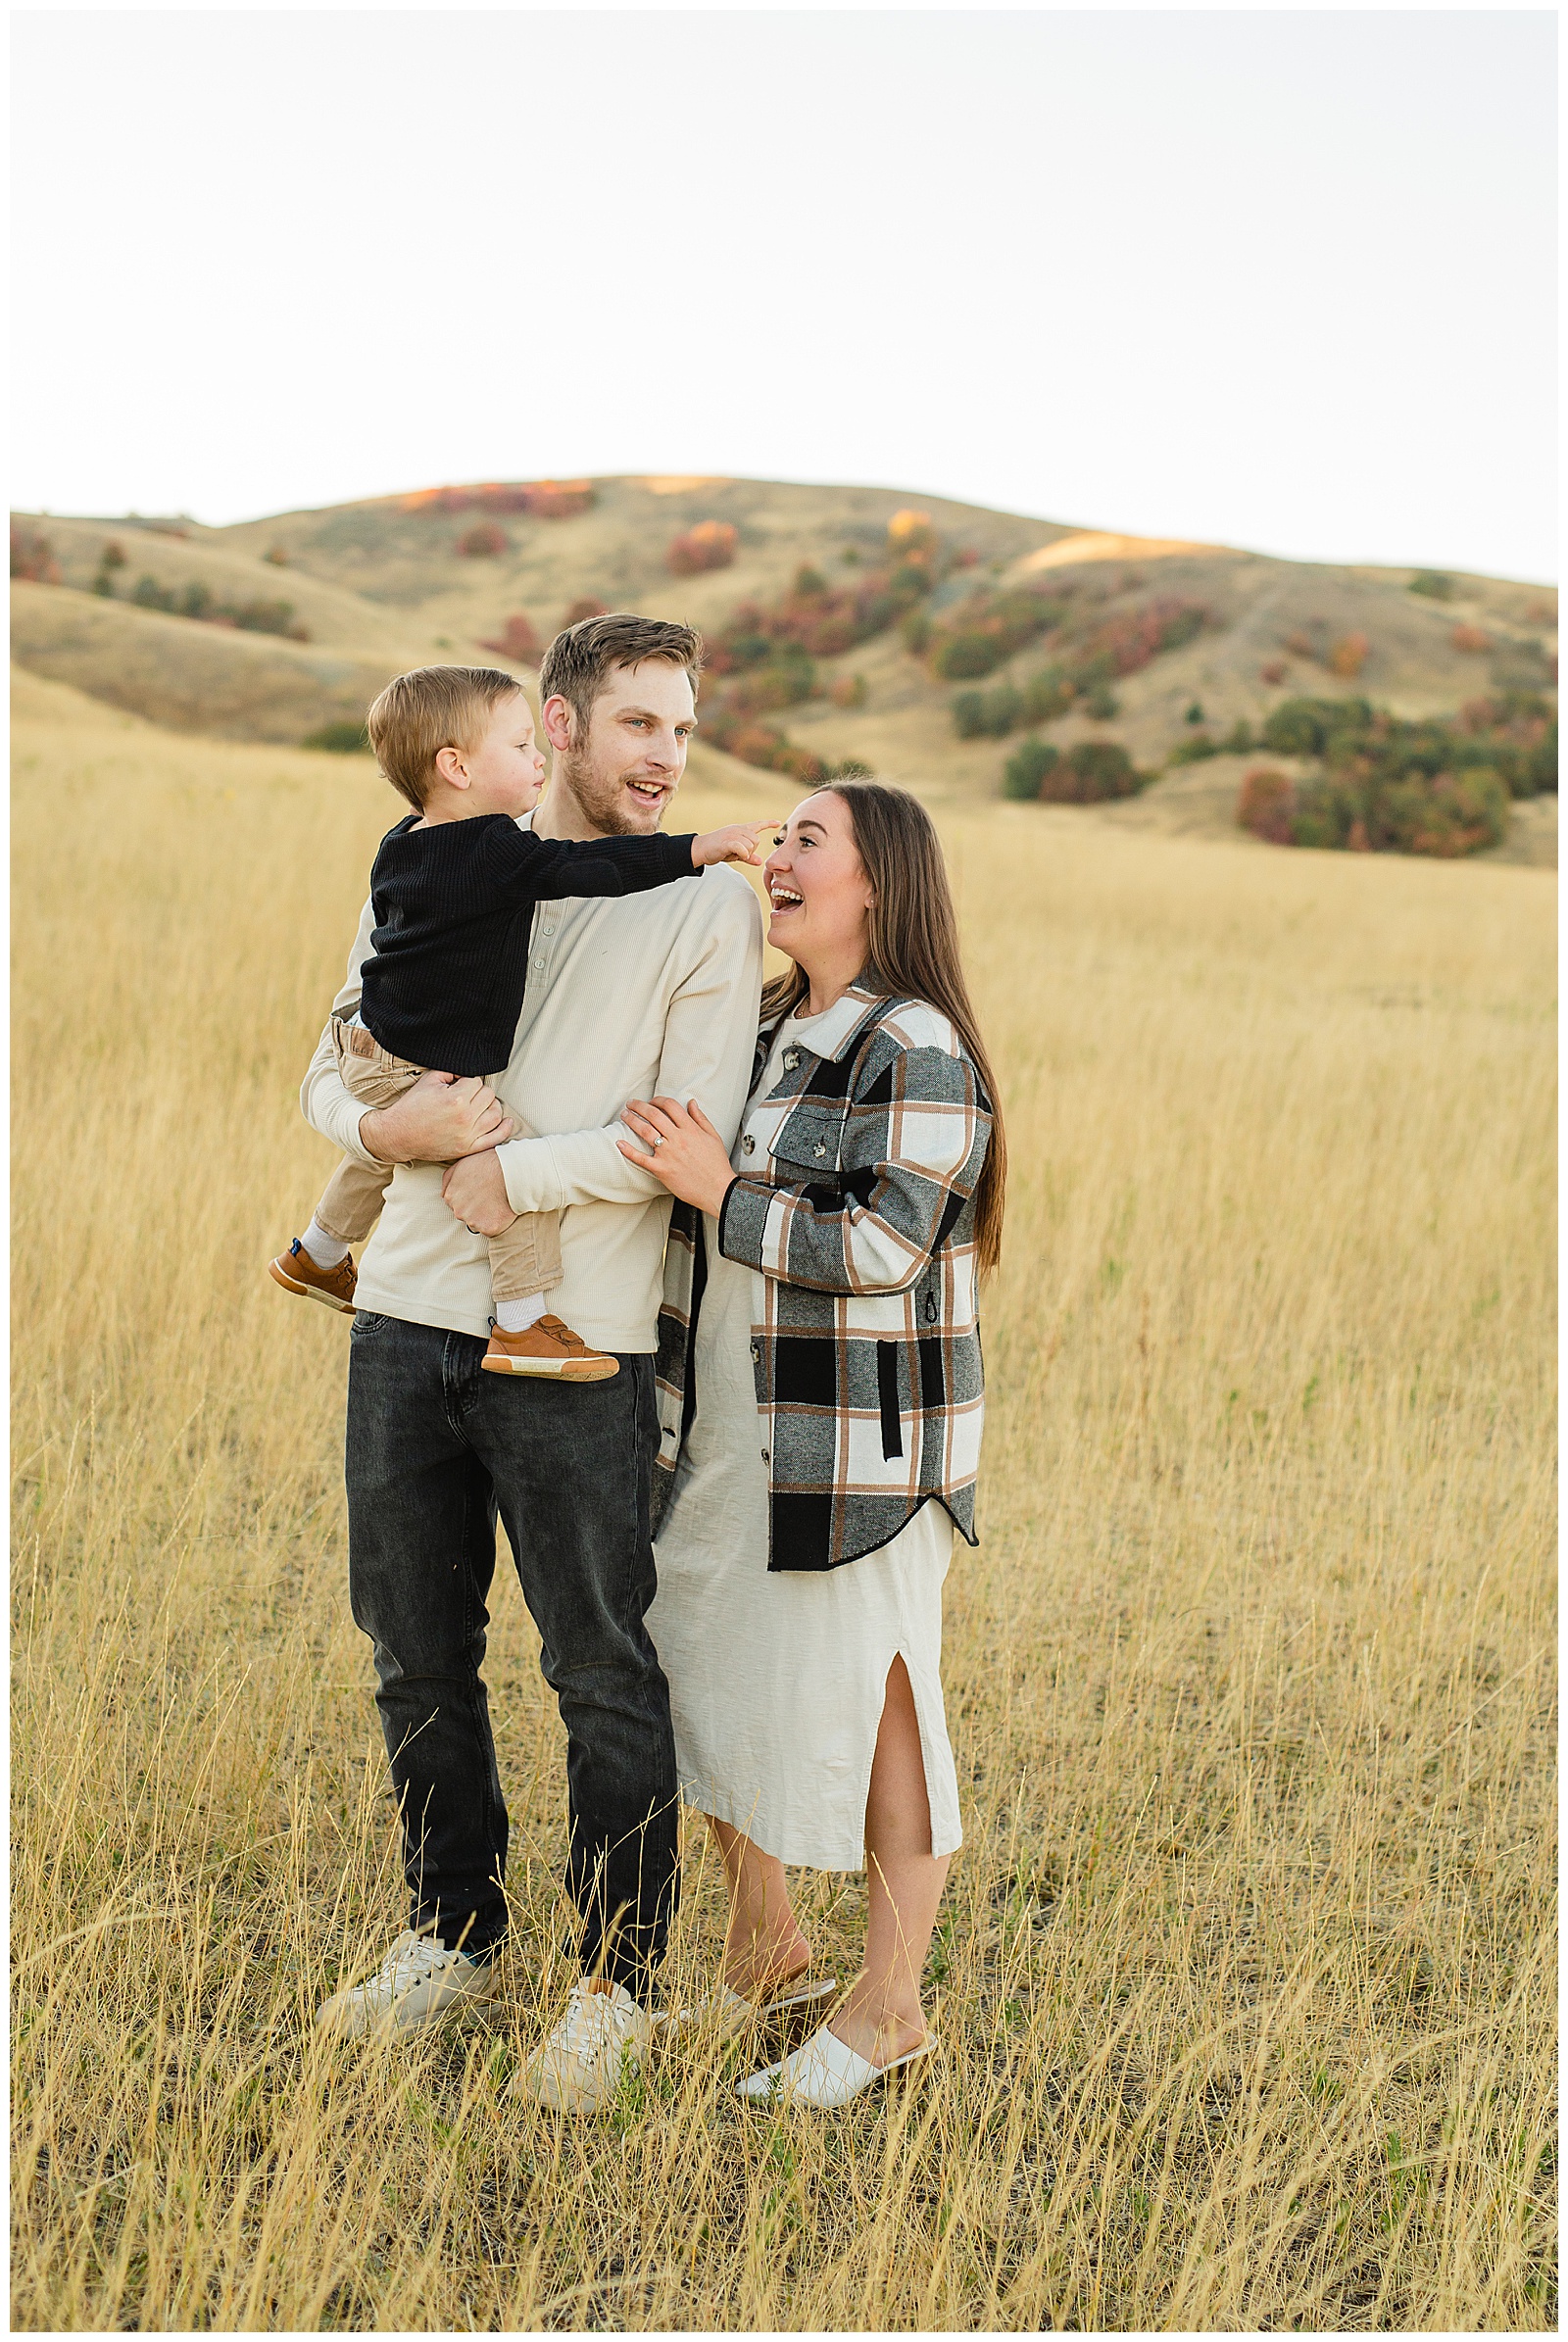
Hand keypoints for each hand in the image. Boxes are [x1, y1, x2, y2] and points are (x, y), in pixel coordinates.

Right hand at [361, 1069, 514, 1164]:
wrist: (398, 1135)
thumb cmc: (412, 1108)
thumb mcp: (429, 1081)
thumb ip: (451, 1072)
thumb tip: (466, 1072)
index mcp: (456, 1099)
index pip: (477, 1082)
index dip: (468, 1081)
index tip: (459, 1086)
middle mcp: (465, 1118)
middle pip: (488, 1096)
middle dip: (478, 1092)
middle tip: (467, 1095)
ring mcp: (468, 1135)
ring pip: (495, 1114)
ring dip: (491, 1106)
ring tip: (481, 1105)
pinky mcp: (468, 1149)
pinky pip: (495, 1138)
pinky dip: (504, 1129)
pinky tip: (506, 1121)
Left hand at [440, 1149, 517, 1236]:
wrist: (510, 1171)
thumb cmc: (487, 1164)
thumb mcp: (460, 1164)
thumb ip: (448, 1180)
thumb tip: (443, 1194)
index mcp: (450, 1197)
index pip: (457, 1205)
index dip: (470, 1199)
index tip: (480, 1192)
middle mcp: (458, 1212)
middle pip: (466, 1216)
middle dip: (477, 1209)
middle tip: (490, 1196)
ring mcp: (473, 1221)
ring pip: (478, 1224)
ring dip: (487, 1217)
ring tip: (497, 1201)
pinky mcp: (489, 1229)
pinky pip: (491, 1231)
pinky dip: (497, 1223)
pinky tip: (503, 1210)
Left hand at [617, 1096, 736, 1216]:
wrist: (718, 1189)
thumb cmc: (717, 1165)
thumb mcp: (713, 1137)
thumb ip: (701, 1118)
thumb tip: (691, 1103)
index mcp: (691, 1129)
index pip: (670, 1106)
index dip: (658, 1100)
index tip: (651, 1101)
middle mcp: (678, 1139)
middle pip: (654, 1115)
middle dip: (639, 1106)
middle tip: (631, 1104)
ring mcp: (668, 1154)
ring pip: (645, 1131)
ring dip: (632, 1120)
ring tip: (625, 1115)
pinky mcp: (662, 1170)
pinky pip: (641, 1158)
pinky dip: (628, 1150)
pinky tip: (619, 1143)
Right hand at [691, 819, 782, 869]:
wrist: (700, 849)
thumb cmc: (718, 850)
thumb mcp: (735, 854)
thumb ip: (748, 856)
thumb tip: (759, 861)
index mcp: (740, 830)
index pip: (757, 824)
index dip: (768, 823)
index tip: (778, 823)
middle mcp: (737, 830)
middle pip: (756, 840)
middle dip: (751, 850)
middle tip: (739, 854)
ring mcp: (732, 834)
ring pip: (751, 845)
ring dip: (745, 853)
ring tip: (733, 854)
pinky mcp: (727, 842)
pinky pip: (742, 848)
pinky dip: (742, 854)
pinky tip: (735, 855)